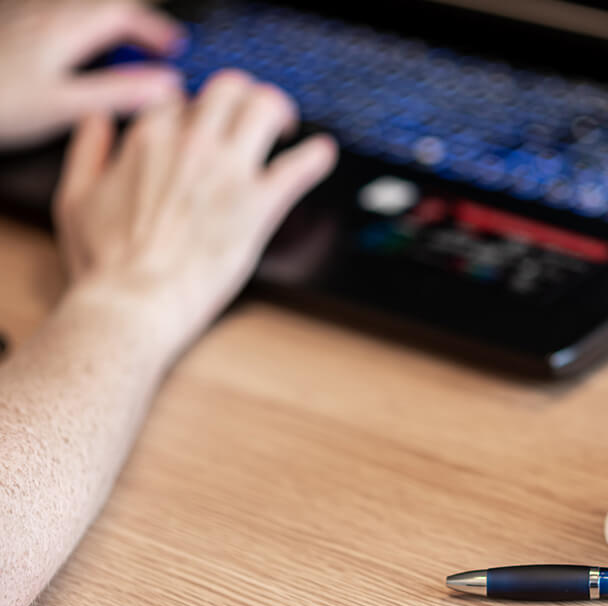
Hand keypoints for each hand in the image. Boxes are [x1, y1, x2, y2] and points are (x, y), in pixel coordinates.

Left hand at [0, 0, 184, 148]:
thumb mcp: (63, 106)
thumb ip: (117, 93)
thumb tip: (164, 86)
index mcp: (65, 29)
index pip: (124, 14)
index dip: (156, 29)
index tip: (176, 47)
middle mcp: (45, 15)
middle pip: (103, 5)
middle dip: (135, 23)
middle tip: (156, 45)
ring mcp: (24, 18)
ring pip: (78, 8)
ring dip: (107, 22)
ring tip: (122, 46)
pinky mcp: (10, 29)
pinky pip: (55, 16)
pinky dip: (78, 28)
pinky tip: (73, 50)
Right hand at [53, 69, 337, 357]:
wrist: (132, 303)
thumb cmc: (103, 263)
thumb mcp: (74, 198)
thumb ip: (88, 153)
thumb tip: (97, 123)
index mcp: (148, 140)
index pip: (178, 99)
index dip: (191, 110)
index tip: (200, 126)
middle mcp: (192, 145)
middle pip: (227, 89)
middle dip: (241, 97)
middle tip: (251, 118)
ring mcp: (228, 172)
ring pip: (265, 108)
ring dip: (279, 111)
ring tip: (286, 127)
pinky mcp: (259, 205)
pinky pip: (299, 167)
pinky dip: (316, 156)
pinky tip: (323, 154)